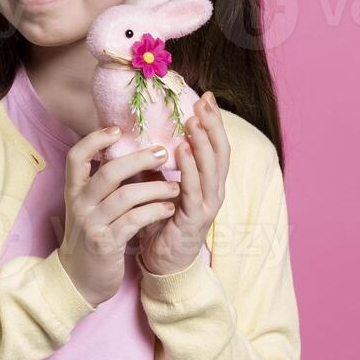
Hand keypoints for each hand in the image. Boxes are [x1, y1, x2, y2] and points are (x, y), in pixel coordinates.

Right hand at [56, 126, 181, 307]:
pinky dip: (155, 211)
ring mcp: (91, 224)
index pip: (76, 157)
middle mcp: (79, 204)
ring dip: (155, 188)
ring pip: (125, 196)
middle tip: (163, 152)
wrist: (78, 280)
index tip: (118, 129)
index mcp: (74, 191)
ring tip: (176, 186)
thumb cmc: (90, 237)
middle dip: (138, 159)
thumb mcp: (88, 207)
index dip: (94, 140)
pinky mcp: (106, 243)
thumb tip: (127, 152)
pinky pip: (134, 221)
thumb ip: (100, 184)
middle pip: (108, 173)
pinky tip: (169, 208)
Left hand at [137, 91, 229, 276]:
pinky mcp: (195, 220)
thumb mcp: (157, 186)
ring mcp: (207, 205)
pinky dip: (189, 169)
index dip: (213, 121)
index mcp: (207, 181)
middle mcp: (213, 191)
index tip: (206, 96)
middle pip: (220, 151)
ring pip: (211, 168)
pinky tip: (182, 150)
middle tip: (204, 102)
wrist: (162, 263)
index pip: (215, 145)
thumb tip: (139, 134)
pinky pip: (194, 190)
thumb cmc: (161, 223)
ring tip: (194, 120)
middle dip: (213, 125)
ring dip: (203, 142)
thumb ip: (154, 164)